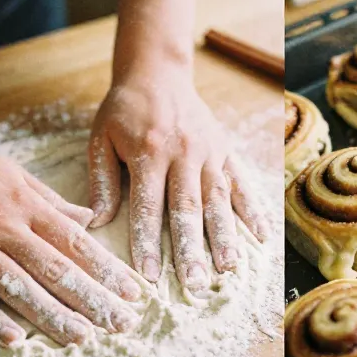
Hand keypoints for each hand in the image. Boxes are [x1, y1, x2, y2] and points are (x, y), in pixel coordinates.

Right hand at [0, 136, 144, 347]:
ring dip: (51, 315)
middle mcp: (1, 226)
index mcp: (23, 204)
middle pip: (53, 268)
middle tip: (120, 325)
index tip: (132, 293)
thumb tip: (90, 219)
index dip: (106, 269)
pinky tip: (13, 340)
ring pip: (16, 286)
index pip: (74, 241)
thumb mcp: (11, 175)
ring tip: (81, 338)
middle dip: (91, 299)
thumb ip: (50, 201)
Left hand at [88, 73, 265, 289]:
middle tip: (195, 285)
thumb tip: (96, 222)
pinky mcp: (226, 151)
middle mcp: (183, 153)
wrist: (157, 71)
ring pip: (218, 200)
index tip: (150, 277)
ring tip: (228, 269)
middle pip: (188, 209)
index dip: (148, 243)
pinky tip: (260, 238)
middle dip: (192, 250)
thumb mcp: (101, 138)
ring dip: (225, 237)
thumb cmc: (124, 111)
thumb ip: (101, 180)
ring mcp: (209, 152)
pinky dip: (253, 211)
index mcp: (148, 152)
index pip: (148, 207)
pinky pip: (242, 184)